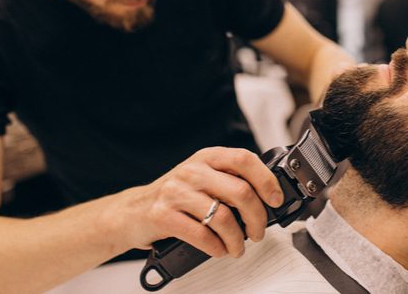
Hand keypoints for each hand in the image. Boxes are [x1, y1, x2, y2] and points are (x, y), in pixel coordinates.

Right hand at [108, 147, 282, 258]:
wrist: (132, 211)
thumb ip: (229, 180)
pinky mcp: (163, 216)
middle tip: (257, 232)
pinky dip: (217, 248)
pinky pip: (203, 235)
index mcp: (207, 157)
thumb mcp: (202, 177)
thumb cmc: (175, 196)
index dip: (266, 181)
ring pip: (224, 217)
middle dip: (257, 218)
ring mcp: (176, 192)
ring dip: (237, 240)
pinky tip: (219, 250)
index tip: (275, 200)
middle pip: (241, 192)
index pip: (245, 160)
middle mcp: (193, 170)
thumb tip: (268, 196)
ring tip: (237, 247)